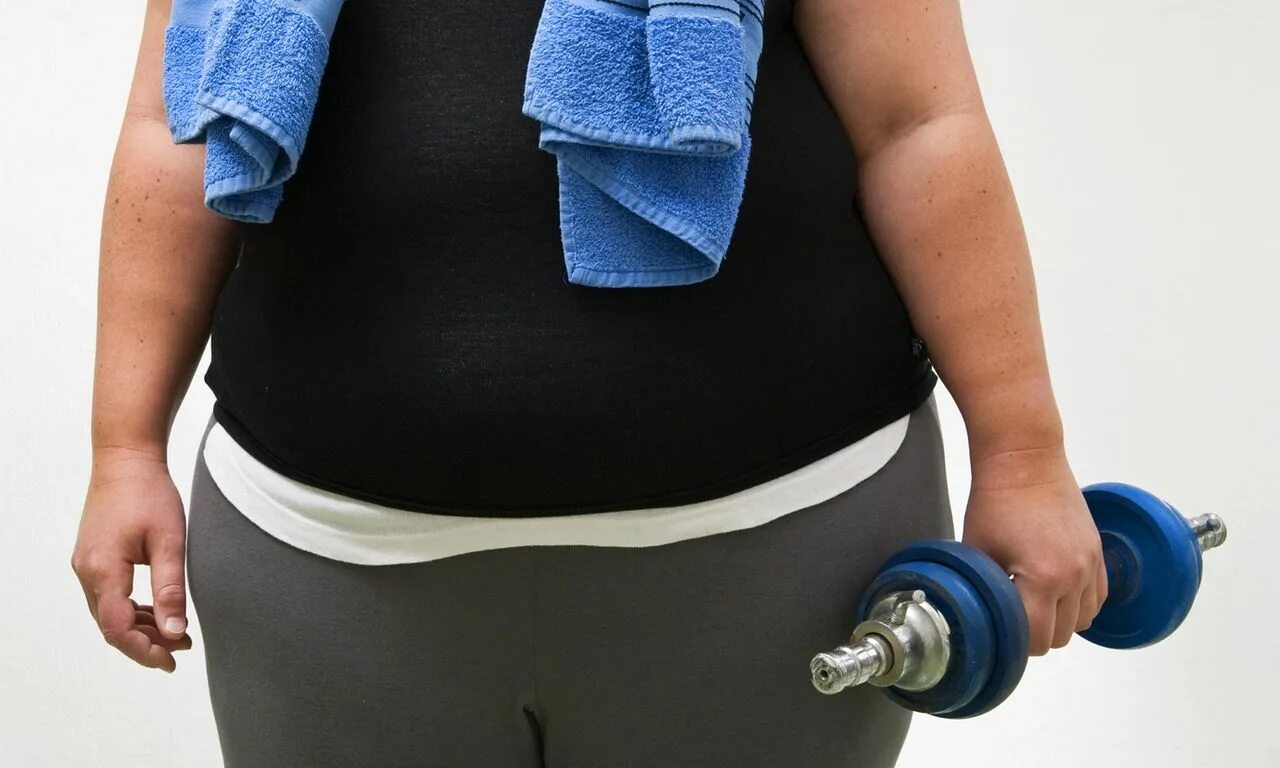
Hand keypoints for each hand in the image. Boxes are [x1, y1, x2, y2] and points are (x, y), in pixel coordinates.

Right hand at [71, 448, 192, 671]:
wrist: (126, 459)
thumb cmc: (149, 494)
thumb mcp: (169, 542)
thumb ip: (170, 589)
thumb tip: (174, 632)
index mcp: (103, 570)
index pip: (117, 628)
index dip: (143, 650)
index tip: (171, 661)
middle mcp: (87, 571)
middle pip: (110, 625)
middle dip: (144, 643)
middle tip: (180, 650)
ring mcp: (87, 565)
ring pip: (109, 612)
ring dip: (140, 627)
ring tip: (176, 635)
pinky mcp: (94, 558)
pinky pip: (109, 596)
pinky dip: (131, 610)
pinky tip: (158, 612)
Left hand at [961, 446, 1107, 655]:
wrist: (1025, 460)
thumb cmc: (996, 501)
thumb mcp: (978, 550)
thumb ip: (987, 590)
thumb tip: (983, 617)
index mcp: (1042, 578)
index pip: (1037, 639)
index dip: (1015, 641)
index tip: (1002, 629)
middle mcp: (1074, 576)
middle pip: (1062, 636)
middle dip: (1037, 633)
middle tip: (1014, 615)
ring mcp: (1091, 564)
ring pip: (1084, 620)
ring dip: (1061, 620)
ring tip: (1034, 601)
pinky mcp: (1098, 552)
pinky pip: (1098, 597)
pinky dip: (1080, 603)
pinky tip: (1055, 591)